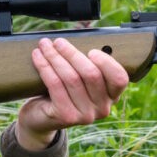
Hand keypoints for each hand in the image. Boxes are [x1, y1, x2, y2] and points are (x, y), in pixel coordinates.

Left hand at [14, 37, 130, 150]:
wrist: (41, 119)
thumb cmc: (63, 93)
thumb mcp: (80, 81)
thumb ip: (86, 65)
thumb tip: (80, 37)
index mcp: (111, 96)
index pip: (119, 78)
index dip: (106, 62)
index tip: (90, 50)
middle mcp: (102, 108)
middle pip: (91, 74)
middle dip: (72, 53)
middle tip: (58, 41)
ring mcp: (85, 115)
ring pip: (71, 77)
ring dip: (55, 57)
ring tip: (44, 45)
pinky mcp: (66, 116)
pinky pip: (55, 84)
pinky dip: (45, 66)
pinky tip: (37, 56)